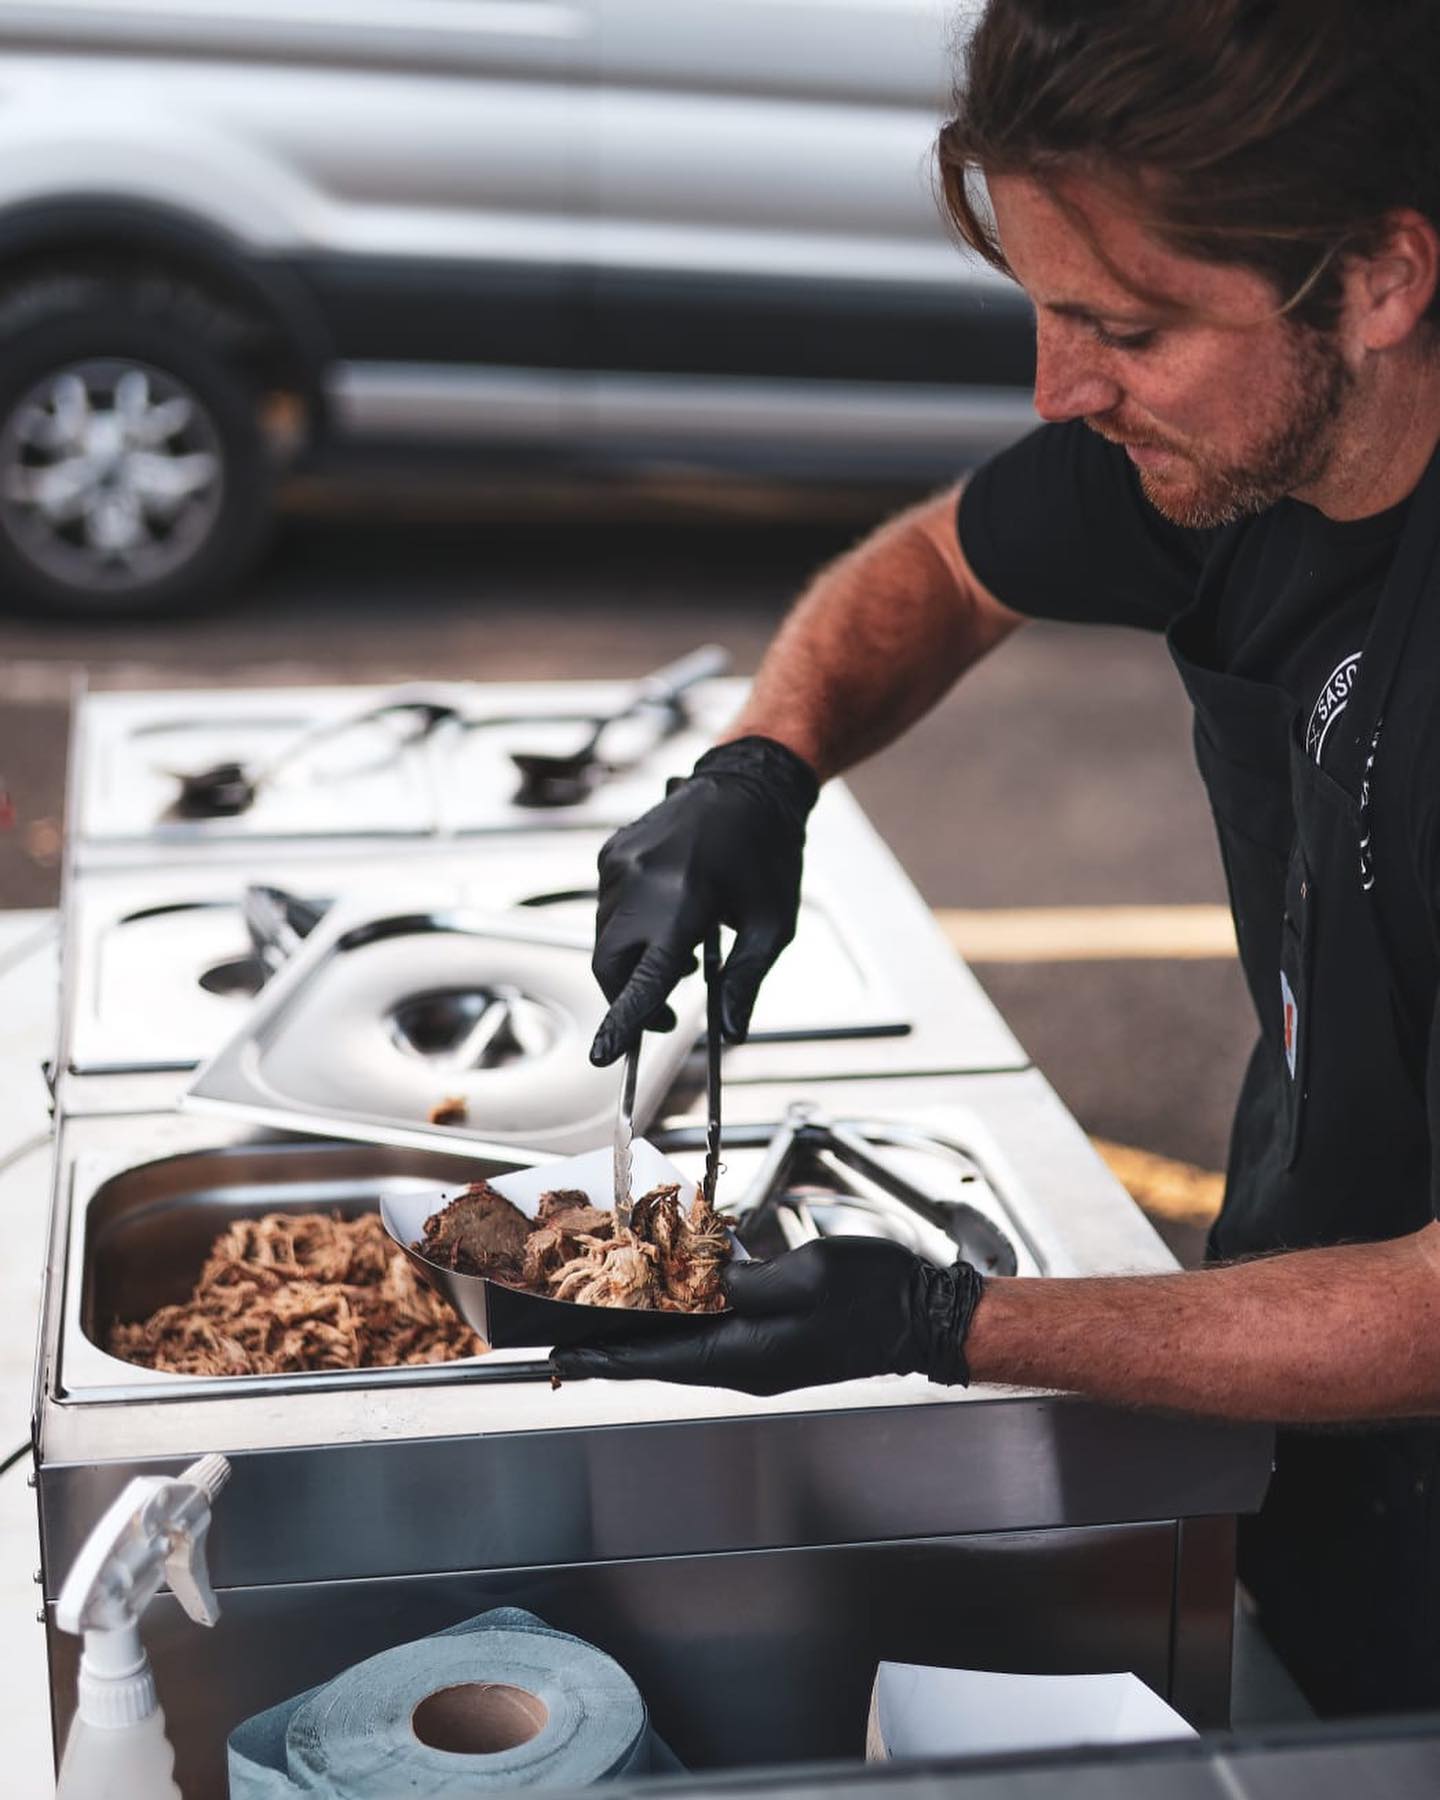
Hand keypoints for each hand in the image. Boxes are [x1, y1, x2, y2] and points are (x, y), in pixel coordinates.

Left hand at [550, 1238, 985, 1395]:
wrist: (924, 1311)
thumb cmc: (874, 1298)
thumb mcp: (804, 1278)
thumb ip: (746, 1281)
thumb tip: (705, 1278)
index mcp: (743, 1355)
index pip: (654, 1361)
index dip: (602, 1359)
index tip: (558, 1359)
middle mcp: (743, 1357)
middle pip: (661, 1350)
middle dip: (613, 1338)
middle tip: (565, 1325)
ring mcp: (759, 1345)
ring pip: (686, 1331)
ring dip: (648, 1316)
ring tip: (605, 1299)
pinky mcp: (774, 1327)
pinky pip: (718, 1315)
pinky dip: (689, 1297)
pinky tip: (674, 1273)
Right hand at [588, 736, 818, 1065]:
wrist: (747, 782)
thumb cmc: (769, 855)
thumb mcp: (772, 925)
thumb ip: (746, 982)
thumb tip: (732, 1033)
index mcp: (684, 901)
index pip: (644, 979)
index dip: (623, 1022)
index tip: (604, 1057)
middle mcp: (641, 881)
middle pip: (610, 966)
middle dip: (629, 998)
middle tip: (670, 1010)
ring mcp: (619, 863)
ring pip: (605, 939)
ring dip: (633, 960)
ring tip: (686, 948)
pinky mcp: (611, 852)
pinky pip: (607, 907)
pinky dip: (630, 927)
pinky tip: (670, 913)